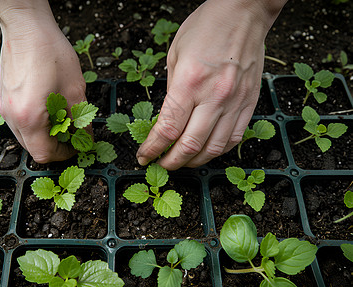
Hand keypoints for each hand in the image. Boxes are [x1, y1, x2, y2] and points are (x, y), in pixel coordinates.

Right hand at [0, 0, 85, 162]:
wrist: (25, 27)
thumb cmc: (50, 53)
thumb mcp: (74, 89)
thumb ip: (80, 119)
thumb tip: (86, 137)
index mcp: (29, 118)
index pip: (44, 154)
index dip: (64, 154)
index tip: (77, 146)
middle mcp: (12, 117)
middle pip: (32, 149)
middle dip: (55, 147)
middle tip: (73, 135)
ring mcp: (4, 109)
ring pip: (25, 137)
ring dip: (44, 136)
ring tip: (62, 121)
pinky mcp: (4, 99)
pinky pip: (19, 123)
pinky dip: (34, 125)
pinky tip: (48, 109)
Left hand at [137, 0, 284, 169]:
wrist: (243, 13)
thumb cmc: (205, 28)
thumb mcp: (174, 55)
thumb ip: (171, 91)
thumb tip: (167, 121)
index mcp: (189, 82)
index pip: (167, 129)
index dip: (152, 149)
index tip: (144, 156)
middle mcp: (214, 96)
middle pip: (190, 145)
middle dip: (171, 162)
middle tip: (161, 165)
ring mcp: (235, 102)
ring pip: (214, 148)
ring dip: (194, 161)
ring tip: (182, 162)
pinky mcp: (249, 103)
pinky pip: (234, 138)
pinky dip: (218, 151)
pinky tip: (206, 151)